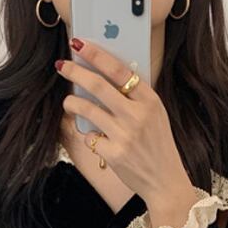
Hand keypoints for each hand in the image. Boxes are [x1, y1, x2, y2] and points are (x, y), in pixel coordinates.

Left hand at [56, 38, 199, 227]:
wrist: (165, 182)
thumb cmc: (158, 146)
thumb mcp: (156, 116)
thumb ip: (136, 97)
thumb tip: (105, 76)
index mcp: (150, 101)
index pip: (119, 70)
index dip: (96, 55)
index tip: (79, 45)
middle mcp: (137, 116)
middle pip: (98, 86)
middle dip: (75, 73)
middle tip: (62, 67)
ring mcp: (124, 136)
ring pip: (87, 110)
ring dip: (72, 103)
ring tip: (69, 103)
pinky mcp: (114, 154)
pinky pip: (90, 137)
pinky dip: (89, 135)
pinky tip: (95, 138)